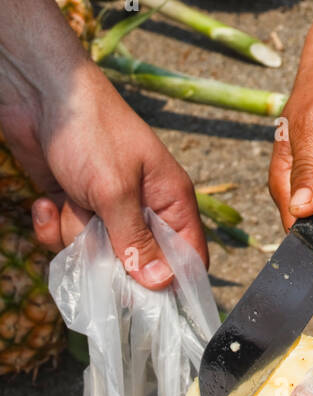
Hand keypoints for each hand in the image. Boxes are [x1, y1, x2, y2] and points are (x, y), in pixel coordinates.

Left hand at [0, 60, 207, 288]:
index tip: (145, 302)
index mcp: (170, 198)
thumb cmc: (92, 131)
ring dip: (72, 235)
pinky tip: (47, 198)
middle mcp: (143, 206)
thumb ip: (135, 240)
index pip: (188, 255)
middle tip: (92, 236)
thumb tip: (160, 284)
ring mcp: (106, 207)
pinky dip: (51, 222)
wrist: (41, 94)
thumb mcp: (116, 191)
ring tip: (68, 201)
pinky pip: (65, 237)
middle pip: (136, 263)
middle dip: (107, 258)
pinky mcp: (75, 204)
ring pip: (94, 253)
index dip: (173, 282)